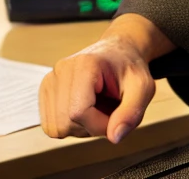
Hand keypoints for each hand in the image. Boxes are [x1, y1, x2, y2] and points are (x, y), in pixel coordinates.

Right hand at [40, 14, 173, 141]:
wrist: (118, 53)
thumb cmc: (129, 68)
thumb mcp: (143, 88)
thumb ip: (131, 113)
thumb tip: (114, 137)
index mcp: (84, 65)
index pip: (78, 112)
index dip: (99, 124)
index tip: (116, 115)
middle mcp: (61, 69)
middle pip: (65, 123)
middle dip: (90, 127)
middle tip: (107, 110)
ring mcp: (50, 79)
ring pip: (55, 127)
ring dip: (79, 128)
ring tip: (95, 108)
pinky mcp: (45, 90)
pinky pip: (51, 125)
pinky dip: (69, 125)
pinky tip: (84, 109)